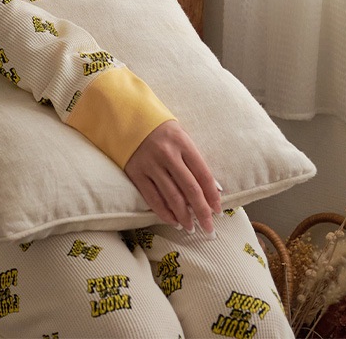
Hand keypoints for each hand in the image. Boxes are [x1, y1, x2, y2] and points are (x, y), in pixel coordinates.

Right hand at [123, 120, 222, 234]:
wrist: (128, 118)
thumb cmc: (161, 130)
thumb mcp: (181, 137)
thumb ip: (194, 160)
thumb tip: (212, 190)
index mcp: (182, 142)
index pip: (203, 174)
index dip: (212, 195)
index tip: (218, 210)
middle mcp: (167, 154)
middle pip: (190, 189)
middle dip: (202, 212)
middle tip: (209, 227)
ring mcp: (150, 164)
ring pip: (172, 197)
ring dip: (184, 217)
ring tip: (191, 228)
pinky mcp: (136, 172)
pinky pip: (153, 198)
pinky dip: (164, 213)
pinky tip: (173, 221)